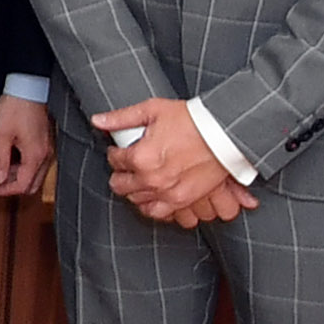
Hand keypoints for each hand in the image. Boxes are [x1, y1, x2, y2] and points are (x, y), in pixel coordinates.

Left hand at [0, 91, 53, 198]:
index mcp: (35, 156)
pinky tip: (11, 157)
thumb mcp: (1, 134)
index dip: (5, 190)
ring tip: (0, 168)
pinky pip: (37, 163)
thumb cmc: (15, 107)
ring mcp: (48, 149)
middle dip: (12, 186)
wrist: (28, 87)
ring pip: (35, 174)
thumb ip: (0, 160)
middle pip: (32, 184)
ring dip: (18, 176)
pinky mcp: (47, 142)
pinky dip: (24, 166)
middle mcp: (46, 155)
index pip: (22, 185)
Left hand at [92, 100, 250, 226]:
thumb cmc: (192, 119)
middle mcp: (151, 179)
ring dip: (134, 191)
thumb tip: (98, 121)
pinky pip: (158, 213)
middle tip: (126, 166)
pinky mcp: (183, 200)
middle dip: (120, 174)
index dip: (115, 153)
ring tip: (137, 181)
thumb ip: (121, 118)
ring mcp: (167, 193)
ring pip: (136, 201)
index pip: (115, 160)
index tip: (120, 150)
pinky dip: (152, 207)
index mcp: (140, 157)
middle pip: (120, 185)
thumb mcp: (153, 110)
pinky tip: (151, 197)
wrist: (225, 133)